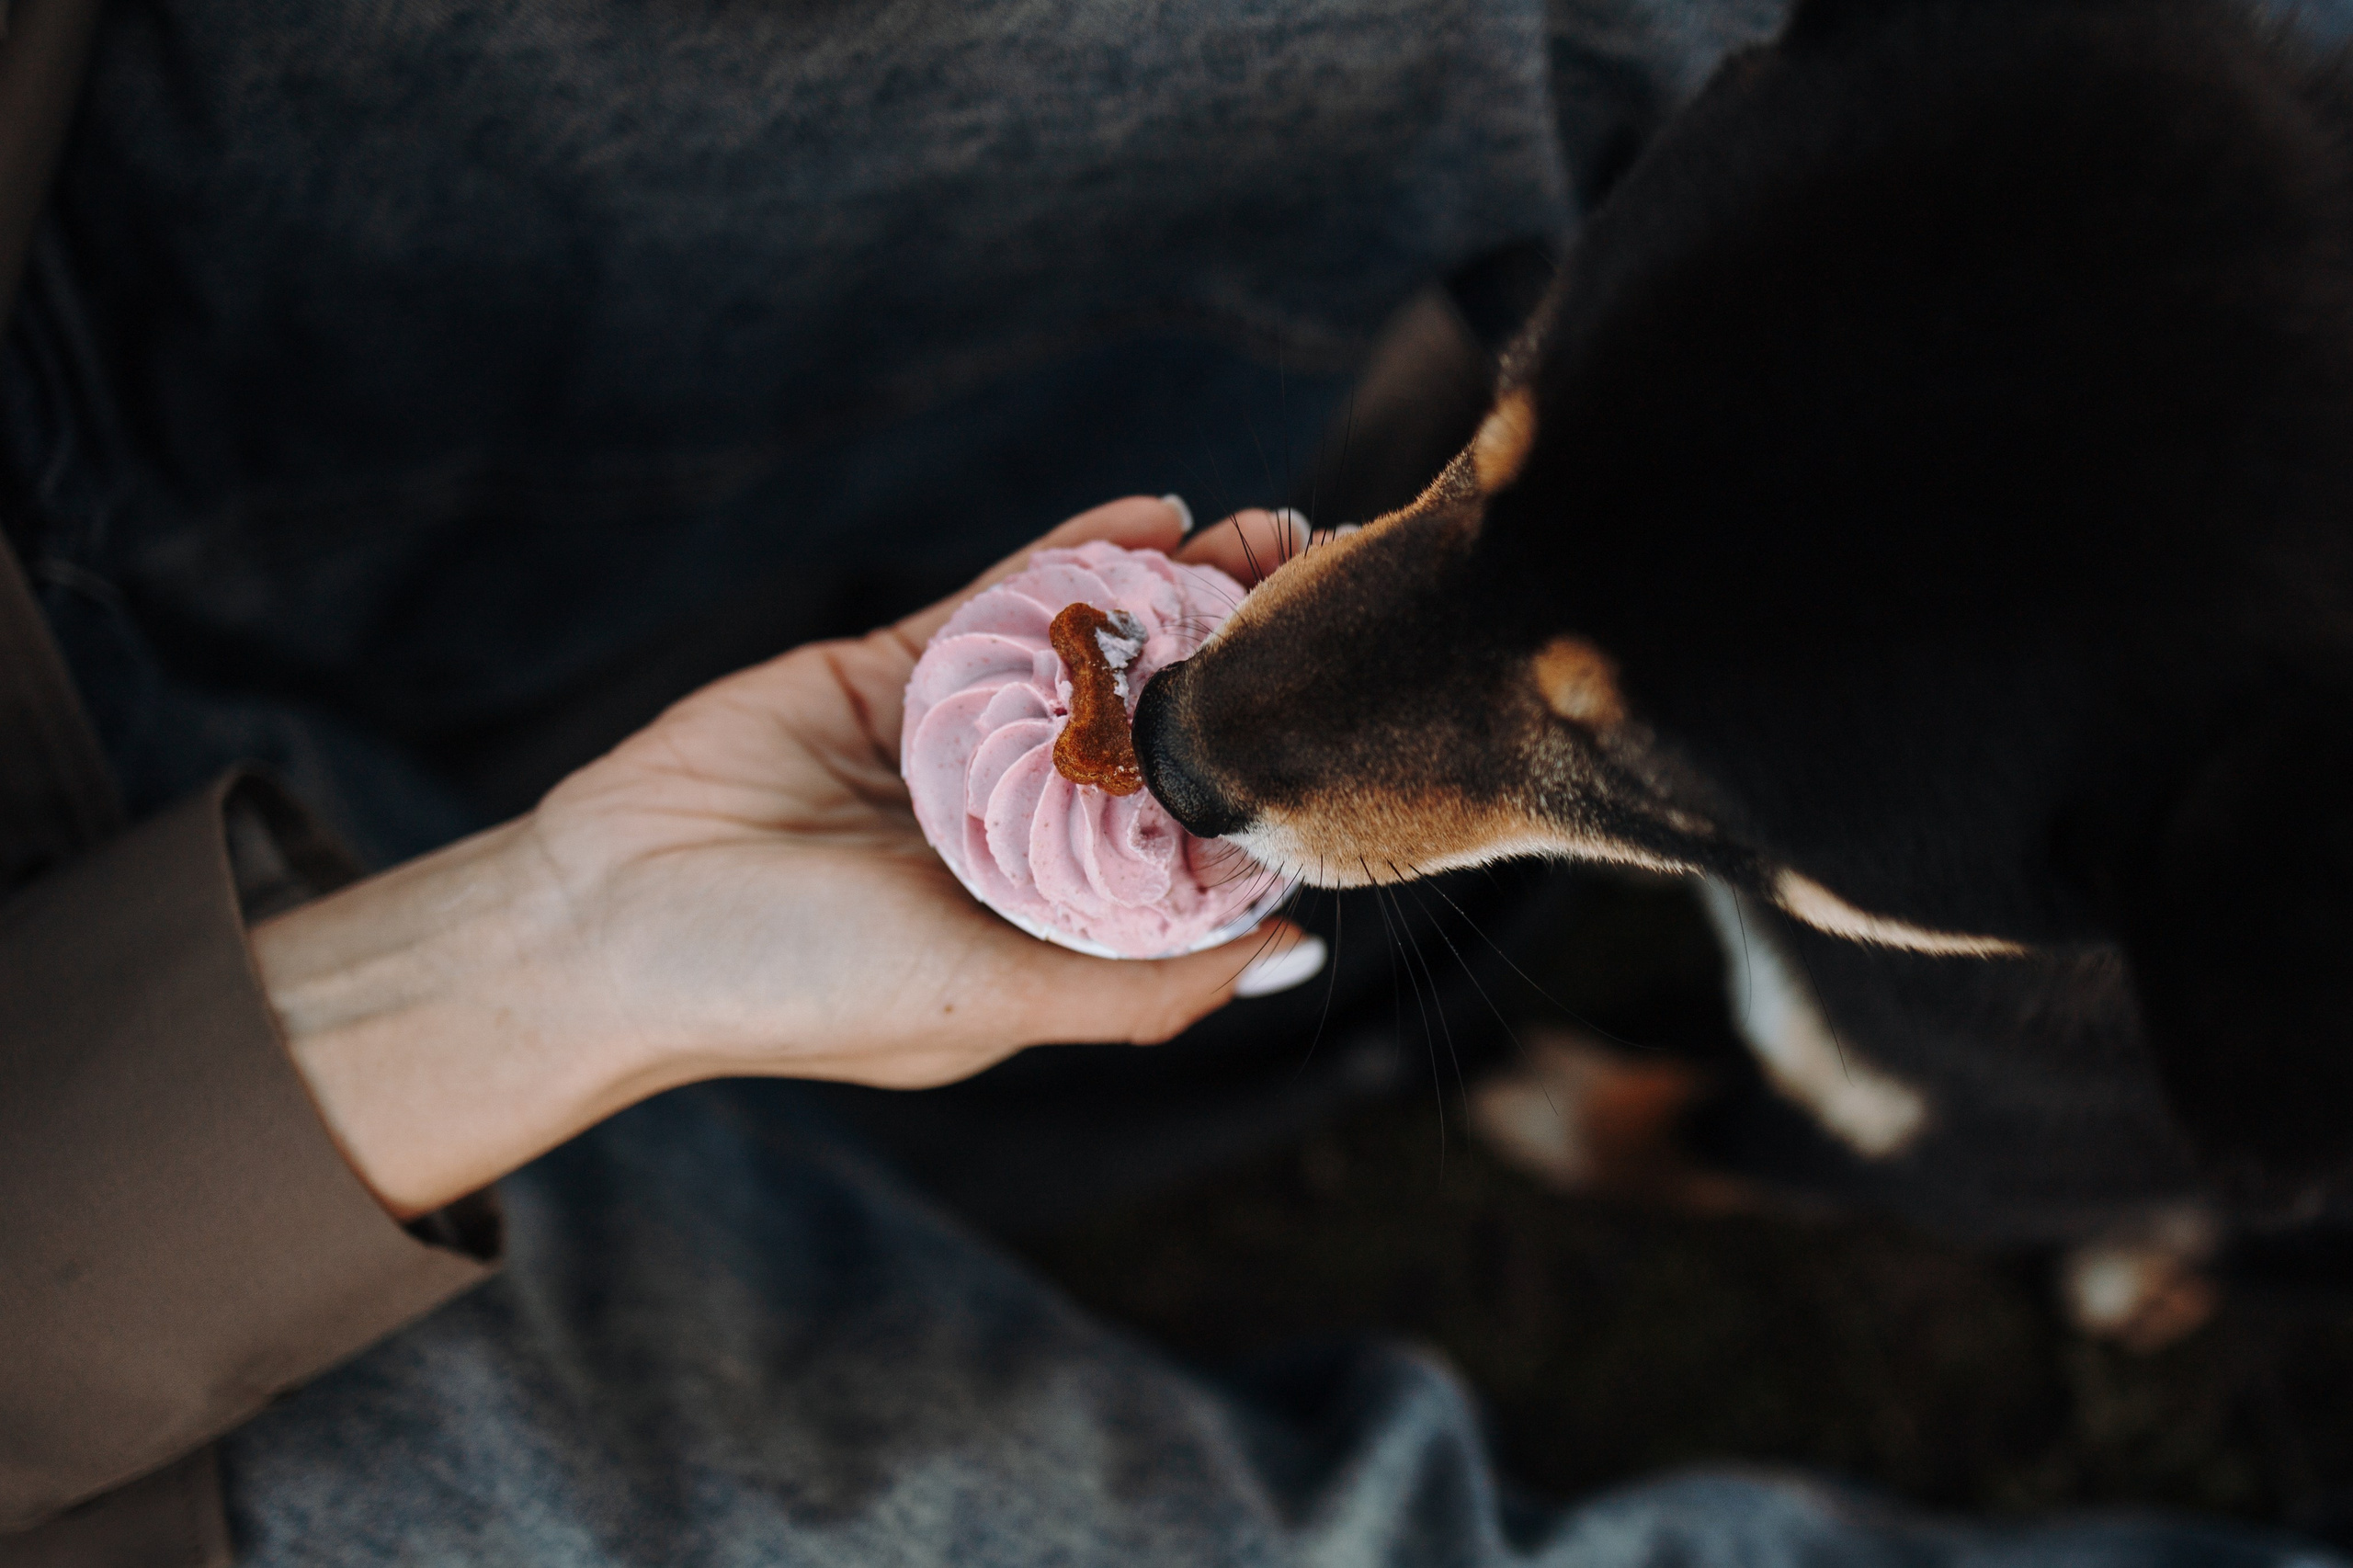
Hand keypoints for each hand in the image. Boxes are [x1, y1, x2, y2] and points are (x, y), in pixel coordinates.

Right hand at [255, 497, 1318, 1216]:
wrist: (604, 917)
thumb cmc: (797, 987)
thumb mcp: (986, 1005)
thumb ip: (1134, 984)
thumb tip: (1286, 960)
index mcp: (1042, 921)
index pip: (1180, 840)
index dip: (1256, 773)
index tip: (1333, 710)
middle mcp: (1009, 832)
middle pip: (1146, 732)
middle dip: (1232, 660)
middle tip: (1321, 584)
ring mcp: (952, 747)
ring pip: (1083, 655)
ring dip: (1174, 591)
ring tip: (1268, 530)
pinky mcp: (887, 673)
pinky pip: (999, 603)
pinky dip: (1074, 553)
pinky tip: (1155, 513)